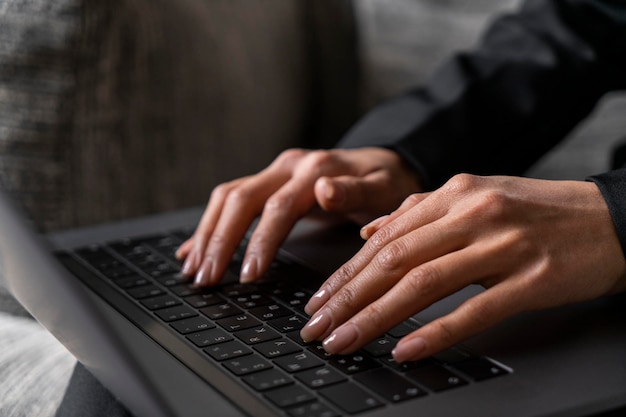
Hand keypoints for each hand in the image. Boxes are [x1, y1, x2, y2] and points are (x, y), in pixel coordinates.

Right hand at [176, 147, 420, 285]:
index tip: (248, 276)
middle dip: (220, 241)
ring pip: (228, 197)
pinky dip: (210, 225)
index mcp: (314, 169)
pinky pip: (231, 200)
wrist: (386, 163)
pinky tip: (193, 249)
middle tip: (207, 279)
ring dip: (207, 234)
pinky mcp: (269, 181)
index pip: (277, 207)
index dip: (260, 242)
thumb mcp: (383, 189)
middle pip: (240, 199)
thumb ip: (355, 191)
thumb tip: (324, 190)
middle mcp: (289, 166)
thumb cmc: (387, 183)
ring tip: (193, 270)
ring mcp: (276, 172)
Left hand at [301, 174, 625, 361]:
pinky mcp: (532, 278)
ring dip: (376, 317)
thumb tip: (371, 232)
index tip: (318, 302)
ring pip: (423, 284)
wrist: (607, 218)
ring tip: (345, 341)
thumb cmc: (535, 213)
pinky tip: (406, 350)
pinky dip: (436, 332)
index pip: (384, 238)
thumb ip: (419, 214)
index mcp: (454, 194)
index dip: (345, 273)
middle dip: (347, 298)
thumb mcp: (475, 199)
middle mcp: (472, 214)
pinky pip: (476, 309)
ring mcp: (502, 245)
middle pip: (393, 261)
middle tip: (317, 328)